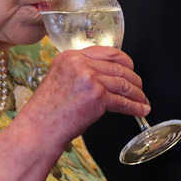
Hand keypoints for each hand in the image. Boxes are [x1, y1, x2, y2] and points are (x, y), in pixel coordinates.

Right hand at [0, 46, 149, 180]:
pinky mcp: (97, 96)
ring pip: (123, 83)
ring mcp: (89, 78)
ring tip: (142, 101)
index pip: (106, 51)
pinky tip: (139, 110)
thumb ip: (79, 72)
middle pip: (118, 66)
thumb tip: (105, 75)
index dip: (124, 61)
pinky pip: (123, 101)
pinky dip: (135, 107)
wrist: (38, 129)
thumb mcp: (60, 79)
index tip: (130, 68)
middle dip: (134, 79)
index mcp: (69, 56)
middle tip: (139, 88)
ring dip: (137, 94)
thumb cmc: (47, 111)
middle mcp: (79, 63)